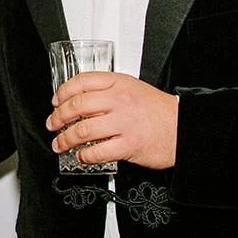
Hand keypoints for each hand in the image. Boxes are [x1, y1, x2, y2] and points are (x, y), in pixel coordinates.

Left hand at [46, 72, 177, 169]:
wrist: (184, 127)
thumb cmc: (159, 110)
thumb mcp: (134, 89)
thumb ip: (109, 92)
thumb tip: (81, 101)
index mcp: (119, 83)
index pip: (82, 81)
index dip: (63, 92)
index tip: (56, 101)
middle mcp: (120, 101)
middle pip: (77, 105)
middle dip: (59, 117)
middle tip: (53, 125)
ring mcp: (124, 123)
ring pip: (83, 129)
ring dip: (66, 139)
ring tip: (60, 144)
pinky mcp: (129, 145)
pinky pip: (98, 151)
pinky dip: (85, 155)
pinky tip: (82, 156)